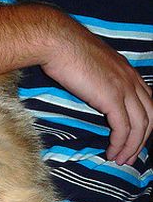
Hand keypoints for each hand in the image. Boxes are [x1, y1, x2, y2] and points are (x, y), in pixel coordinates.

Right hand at [42, 18, 151, 164]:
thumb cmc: (64, 50)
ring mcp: (124, 88)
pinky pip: (124, 128)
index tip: (131, 139)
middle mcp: (131, 79)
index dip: (143, 124)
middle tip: (129, 156)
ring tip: (120, 160)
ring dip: (132, 147)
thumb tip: (90, 89)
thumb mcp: (89, 63)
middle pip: (150, 116)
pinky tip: (111, 152)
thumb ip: (97, 78)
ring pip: (140, 125)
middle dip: (141, 140)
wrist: (58, 42)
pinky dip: (120, 144)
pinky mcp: (112, 98)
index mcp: (127, 71)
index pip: (148, 102)